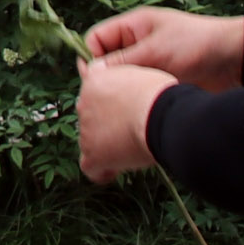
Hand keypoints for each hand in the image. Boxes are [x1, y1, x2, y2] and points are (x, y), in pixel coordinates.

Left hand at [78, 56, 169, 184]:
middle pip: (91, 116)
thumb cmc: (160, 94)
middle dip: (107, 124)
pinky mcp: (92, 154)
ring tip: (132, 149)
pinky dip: (101, 170)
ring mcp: (86, 129)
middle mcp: (84, 102)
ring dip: (107, 145)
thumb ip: (125, 81)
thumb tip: (128, 93)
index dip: (103, 100)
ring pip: (91, 141)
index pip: (91, 89)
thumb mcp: (140, 73)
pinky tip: (115, 171)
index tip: (118, 109)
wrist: (158, 114)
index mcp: (95, 79)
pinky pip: (90, 167)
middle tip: (130, 130)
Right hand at [87, 6, 243, 91]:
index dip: (91, 58)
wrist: (235, 61)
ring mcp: (148, 65)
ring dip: (121, 91)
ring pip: (121, 80)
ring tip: (125, 106)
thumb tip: (92, 74)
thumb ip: (124, 60)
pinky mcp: (159, 83)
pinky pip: (137, 91)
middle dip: (105, 79)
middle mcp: (136, 45)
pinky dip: (135, 99)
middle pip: (106, 63)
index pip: (96, 40)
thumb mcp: (157, 49)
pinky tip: (138, 110)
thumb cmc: (197, 45)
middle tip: (108, 97)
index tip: (95, 80)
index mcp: (132, 27)